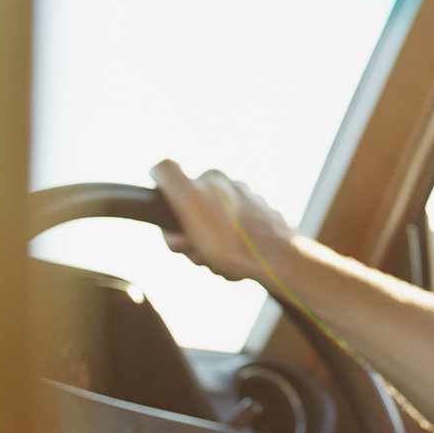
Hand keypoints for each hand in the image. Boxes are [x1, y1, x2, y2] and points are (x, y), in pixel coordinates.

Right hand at [150, 160, 299, 285]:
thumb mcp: (189, 200)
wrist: (277, 261)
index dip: (172, 225)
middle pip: (193, 223)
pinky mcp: (262, 228)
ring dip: (211, 254)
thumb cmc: (231, 238)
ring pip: (212, 238)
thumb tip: (156, 167)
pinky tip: (236, 265)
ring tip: (221, 262)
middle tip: (202, 255)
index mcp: (213, 179)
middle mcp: (232, 188)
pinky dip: (230, 259)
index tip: (181, 238)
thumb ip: (168, 175)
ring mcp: (249, 209)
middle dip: (192, 244)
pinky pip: (233, 249)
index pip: (174, 201)